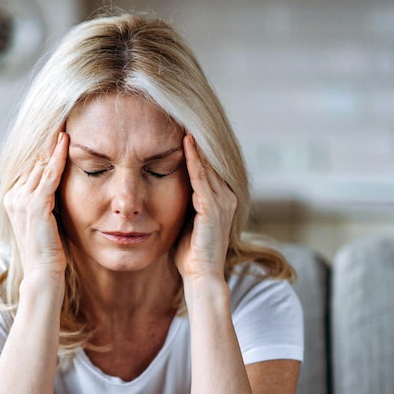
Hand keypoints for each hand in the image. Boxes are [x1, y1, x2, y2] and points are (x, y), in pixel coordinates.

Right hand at [4, 131, 68, 280]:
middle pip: (33, 161)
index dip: (44, 148)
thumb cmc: (49, 251)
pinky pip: (49, 175)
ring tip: (65, 123)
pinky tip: (66, 142)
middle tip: (62, 117)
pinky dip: (58, 157)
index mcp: (13, 198)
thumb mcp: (46, 219)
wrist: (43, 273)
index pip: (30, 166)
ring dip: (53, 143)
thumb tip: (57, 183)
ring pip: (40, 164)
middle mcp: (13, 196)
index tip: (57, 130)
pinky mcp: (35, 205)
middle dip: (48, 141)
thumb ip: (47, 200)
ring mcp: (21, 200)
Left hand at [174, 134, 236, 282]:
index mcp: (221, 202)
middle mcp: (227, 198)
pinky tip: (186, 142)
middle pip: (210, 162)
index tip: (181, 129)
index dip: (196, 150)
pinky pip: (202, 178)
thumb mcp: (187, 223)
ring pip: (207, 166)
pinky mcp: (213, 208)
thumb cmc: (190, 256)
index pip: (208, 169)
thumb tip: (167, 191)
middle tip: (183, 115)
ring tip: (184, 121)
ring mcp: (222, 203)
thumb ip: (184, 206)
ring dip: (195, 144)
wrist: (201, 278)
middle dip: (197, 141)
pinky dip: (194, 159)